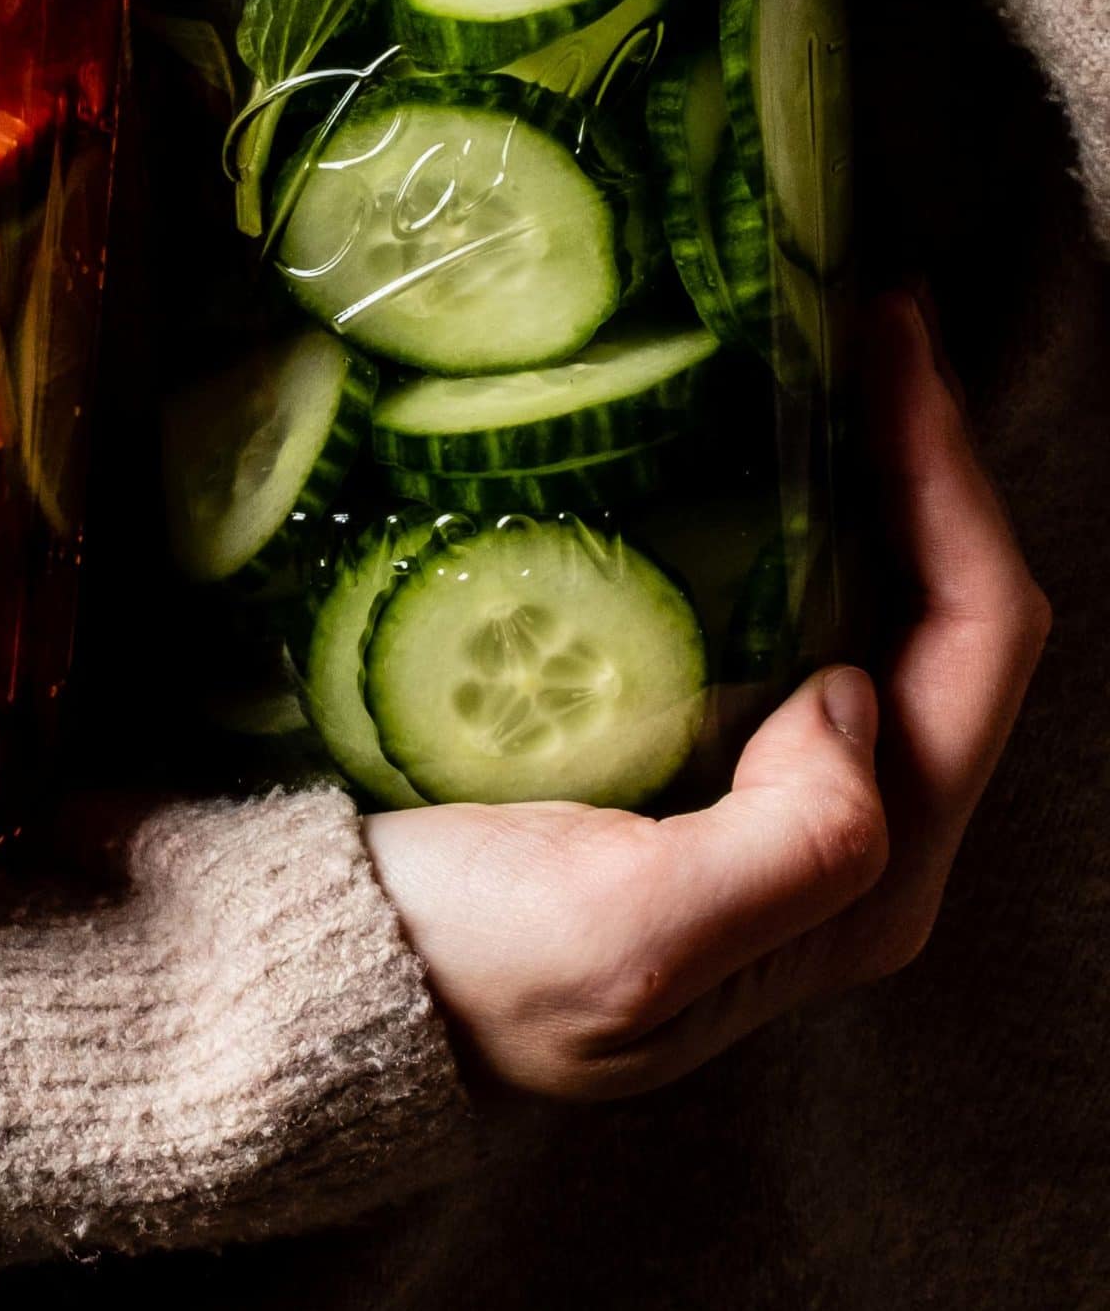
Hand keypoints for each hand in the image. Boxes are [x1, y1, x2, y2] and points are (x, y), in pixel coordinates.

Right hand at [362, 293, 1049, 1100]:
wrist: (337, 990)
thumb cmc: (467, 969)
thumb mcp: (631, 939)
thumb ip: (789, 849)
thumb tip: (851, 695)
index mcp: (863, 885)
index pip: (973, 647)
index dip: (950, 482)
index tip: (884, 346)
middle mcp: (848, 846)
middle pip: (952, 621)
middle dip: (928, 462)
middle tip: (865, 320)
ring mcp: (775, 805)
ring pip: (884, 616)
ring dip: (873, 486)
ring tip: (826, 362)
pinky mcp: (699, 771)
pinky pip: (797, 627)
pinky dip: (796, 526)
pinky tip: (743, 456)